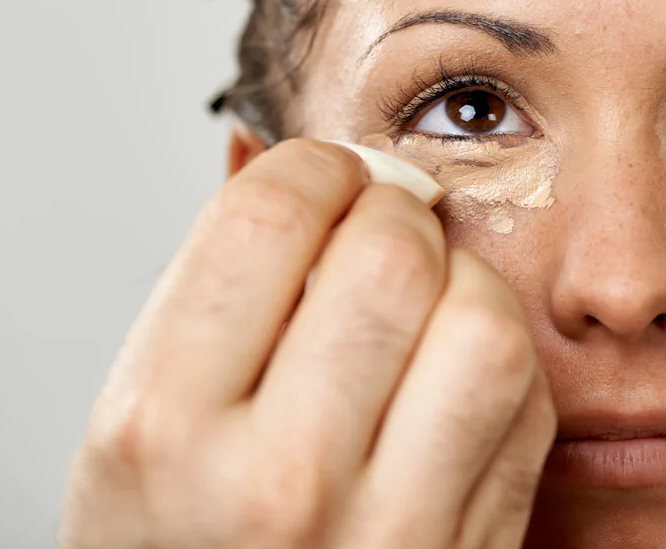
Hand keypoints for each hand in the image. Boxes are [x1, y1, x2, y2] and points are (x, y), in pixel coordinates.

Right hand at [58, 138, 556, 548]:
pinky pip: (527, 407)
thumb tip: (282, 154)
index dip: (314, 166)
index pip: (272, 216)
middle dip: (394, 208)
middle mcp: (276, 484)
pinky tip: (450, 373)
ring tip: (424, 297)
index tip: (324, 176)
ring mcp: (389, 532)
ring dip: (463, 281)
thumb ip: (206, 290)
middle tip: (381, 222)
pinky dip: (500, 361)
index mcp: (162, 428)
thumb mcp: (138, 428)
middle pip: (392, 254)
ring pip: (486, 322)